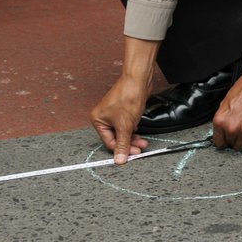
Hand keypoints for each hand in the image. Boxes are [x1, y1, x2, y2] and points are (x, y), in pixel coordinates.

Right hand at [90, 37, 159, 163]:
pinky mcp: (122, 112)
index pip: (109, 142)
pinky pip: (126, 126)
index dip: (122, 149)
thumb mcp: (125, 125)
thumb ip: (123, 144)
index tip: (134, 153)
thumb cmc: (128, 97)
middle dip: (129, 143)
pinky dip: (133, 130)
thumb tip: (119, 160)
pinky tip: (139, 131)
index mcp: (98, 121)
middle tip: (140, 147)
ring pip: (123, 133)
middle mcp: (103, 118)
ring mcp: (113, 115)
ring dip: (133, 138)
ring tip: (143, 141)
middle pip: (116, 138)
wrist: (137, 81)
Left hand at [213, 65, 241, 152]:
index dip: (222, 140)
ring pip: (239, 148)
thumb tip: (221, 129)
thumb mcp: (225, 103)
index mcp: (220, 120)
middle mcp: (231, 128)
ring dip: (241, 142)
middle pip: (229, 144)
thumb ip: (223, 118)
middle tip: (236, 132)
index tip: (225, 138)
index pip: (218, 141)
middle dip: (232, 139)